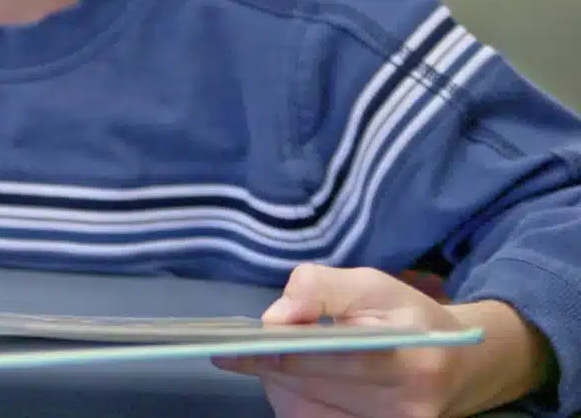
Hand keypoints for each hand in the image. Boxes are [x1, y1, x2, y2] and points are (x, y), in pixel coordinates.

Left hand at [213, 264, 552, 417]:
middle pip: (316, 386)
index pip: (338, 357)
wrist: (456, 367)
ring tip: (270, 360)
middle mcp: (405, 405)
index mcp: (412, 358)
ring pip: (307, 407)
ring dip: (281, 383)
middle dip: (273, 365)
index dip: (286, 352)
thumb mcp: (371, 285)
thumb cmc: (406, 318)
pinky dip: (294, 400)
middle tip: (234, 350)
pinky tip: (292, 382)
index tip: (243, 345)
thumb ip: (321, 288)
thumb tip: (277, 317)